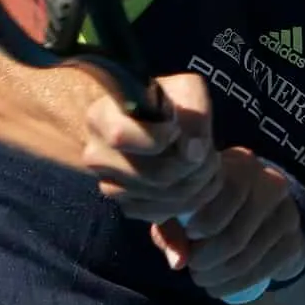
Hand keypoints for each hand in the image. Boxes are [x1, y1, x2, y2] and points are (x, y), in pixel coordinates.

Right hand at [82, 71, 222, 227]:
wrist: (160, 124)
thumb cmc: (171, 102)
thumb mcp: (187, 90)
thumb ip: (194, 114)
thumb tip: (193, 152)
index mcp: (102, 117)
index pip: (121, 137)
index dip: (159, 138)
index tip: (176, 129)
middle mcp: (97, 155)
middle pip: (157, 174)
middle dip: (195, 165)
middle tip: (208, 151)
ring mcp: (108, 185)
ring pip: (164, 198)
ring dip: (197, 183)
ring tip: (204, 163)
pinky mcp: (125, 207)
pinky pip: (162, 213)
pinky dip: (187, 201)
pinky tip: (192, 180)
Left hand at [152, 147, 304, 302]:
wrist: (266, 214)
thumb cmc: (214, 205)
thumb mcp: (187, 208)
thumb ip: (172, 230)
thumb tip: (178, 262)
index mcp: (241, 164)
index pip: (224, 195)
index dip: (202, 223)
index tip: (190, 235)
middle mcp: (271, 183)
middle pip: (234, 235)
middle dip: (206, 260)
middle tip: (193, 268)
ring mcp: (287, 213)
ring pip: (247, 257)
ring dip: (218, 277)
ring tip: (203, 279)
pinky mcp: (295, 241)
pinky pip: (263, 270)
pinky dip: (236, 285)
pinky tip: (221, 287)